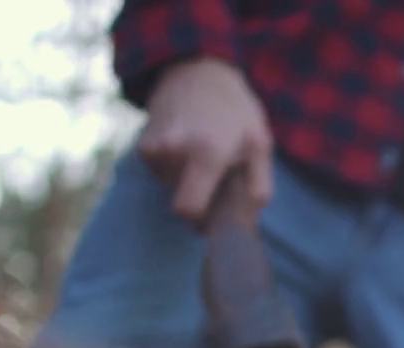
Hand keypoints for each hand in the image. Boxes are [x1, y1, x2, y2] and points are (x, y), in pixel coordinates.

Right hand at [139, 57, 272, 225]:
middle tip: (214, 180)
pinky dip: (172, 169)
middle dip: (195, 198)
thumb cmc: (236, 110)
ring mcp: (154, 145)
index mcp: (206, 154)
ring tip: (202, 156)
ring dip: (184, 181)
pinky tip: (186, 150)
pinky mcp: (143, 142)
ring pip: (168, 186)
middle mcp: (173, 151)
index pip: (187, 208)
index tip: (211, 217)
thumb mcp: (260, 144)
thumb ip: (258, 186)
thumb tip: (247, 221)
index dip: (199, 221)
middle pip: (177, 200)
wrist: (197, 69)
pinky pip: (159, 171)